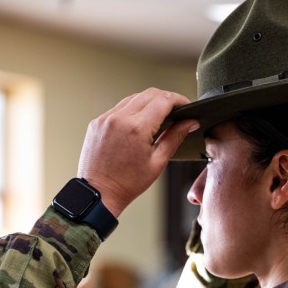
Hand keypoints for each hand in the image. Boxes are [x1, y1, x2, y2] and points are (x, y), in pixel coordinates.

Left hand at [77, 88, 198, 216]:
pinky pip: (119, 107)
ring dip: (149, 102)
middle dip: (166, 98)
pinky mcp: (97, 122)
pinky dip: (133, 110)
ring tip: (159, 117)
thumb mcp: (158, 162)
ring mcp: (105, 119)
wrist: (99, 194)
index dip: (179, 100)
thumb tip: (189, 122)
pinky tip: (139, 123)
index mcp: (136, 129)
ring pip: (134, 97)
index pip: (163, 100)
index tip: (186, 105)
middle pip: (149, 93)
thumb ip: (175, 137)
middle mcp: (119, 119)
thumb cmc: (127, 184)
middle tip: (177, 110)